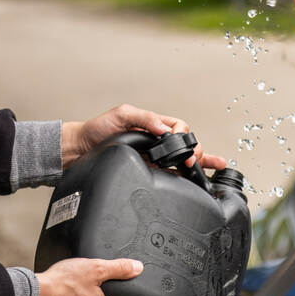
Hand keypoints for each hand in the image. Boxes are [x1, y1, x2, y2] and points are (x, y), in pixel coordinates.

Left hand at [61, 104, 228, 170]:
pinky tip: (201, 180)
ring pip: (185, 159)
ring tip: (214, 167)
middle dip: (197, 151)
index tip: (178, 143)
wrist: (80, 151)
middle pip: (187, 144)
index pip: (179, 127)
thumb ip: (143, 118)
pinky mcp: (150, 172)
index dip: (183, 135)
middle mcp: (157, 142)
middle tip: (193, 160)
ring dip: (202, 162)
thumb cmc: (97, 130)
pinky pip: (173, 175)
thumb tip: (163, 128)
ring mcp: (155, 158)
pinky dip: (188, 178)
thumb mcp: (120, 115)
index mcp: (154, 125)